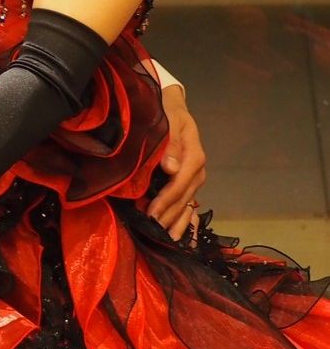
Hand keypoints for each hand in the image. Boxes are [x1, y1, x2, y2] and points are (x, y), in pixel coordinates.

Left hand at [148, 84, 206, 239]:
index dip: (166, 200)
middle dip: (169, 216)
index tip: (151, 214)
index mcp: (194, 156)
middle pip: (184, 197)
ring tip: (167, 240)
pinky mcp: (189, 181)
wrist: (173, 108)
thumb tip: (171, 168)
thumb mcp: (169, 120)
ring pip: (188, 203)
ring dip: (177, 222)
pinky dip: (184, 220)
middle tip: (153, 231)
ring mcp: (195, 177)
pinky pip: (189, 203)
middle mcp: (198, 170)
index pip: (180, 183)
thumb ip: (171, 143)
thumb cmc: (168, 113)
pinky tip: (179, 236)